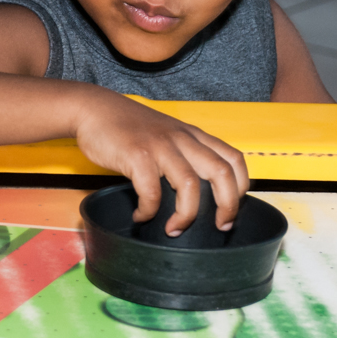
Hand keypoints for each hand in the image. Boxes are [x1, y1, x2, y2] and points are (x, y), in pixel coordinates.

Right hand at [73, 92, 248, 235]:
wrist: (95, 109)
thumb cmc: (129, 127)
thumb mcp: (167, 134)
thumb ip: (184, 154)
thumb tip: (197, 193)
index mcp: (193, 135)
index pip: (234, 158)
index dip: (241, 186)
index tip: (232, 209)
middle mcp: (182, 139)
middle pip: (222, 172)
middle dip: (228, 205)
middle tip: (221, 226)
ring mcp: (160, 146)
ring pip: (190, 185)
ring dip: (187, 215)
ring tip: (175, 228)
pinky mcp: (137, 155)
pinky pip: (151, 191)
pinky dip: (148, 210)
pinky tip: (141, 215)